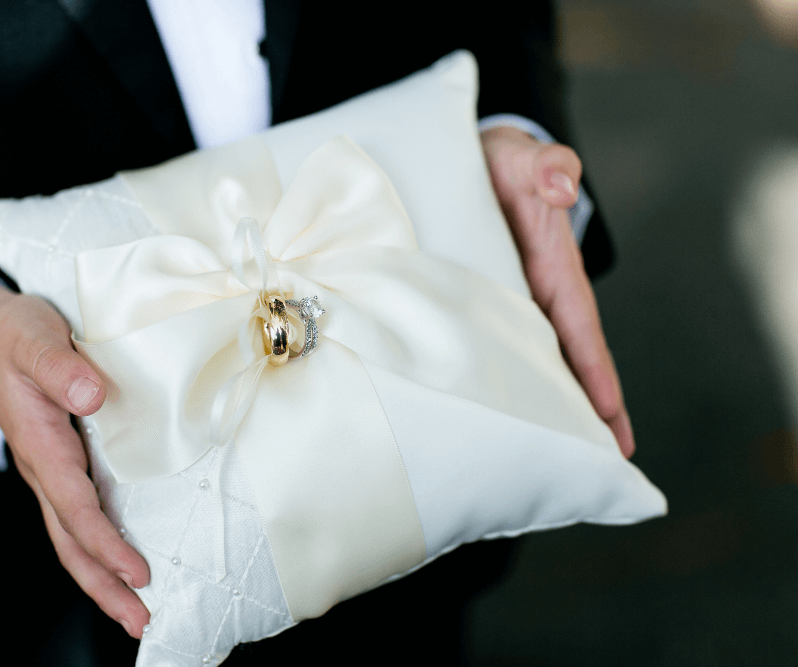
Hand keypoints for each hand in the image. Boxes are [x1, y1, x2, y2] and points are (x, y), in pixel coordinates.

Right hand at [0, 280, 151, 635]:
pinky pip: (77, 516)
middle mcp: (43, 467)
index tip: (138, 573)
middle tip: (141, 622)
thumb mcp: (36, 339)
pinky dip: (99, 547)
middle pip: (71, 542)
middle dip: (104, 586)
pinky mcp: (59, 463)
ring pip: (72, 536)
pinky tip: (119, 561)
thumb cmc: (15, 334)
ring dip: (102, 576)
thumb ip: (61, 367)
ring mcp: (49, 470)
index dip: (107, 544)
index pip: (76, 507)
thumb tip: (92, 395)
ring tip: (135, 611)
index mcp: (40, 444)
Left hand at [480, 126, 634, 457]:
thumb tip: (562, 182)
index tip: (612, 428)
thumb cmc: (501, 161)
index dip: (596, 380)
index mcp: (551, 269)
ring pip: (531, 362)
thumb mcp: (520, 156)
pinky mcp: (481, 302)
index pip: (580, 333)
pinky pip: (495, 346)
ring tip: (548, 457)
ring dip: (544, 406)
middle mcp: (535, 293)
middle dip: (583, 413)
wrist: (469, 160)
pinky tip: (494, 413)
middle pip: (564, 362)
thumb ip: (544, 163)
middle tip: (598, 466)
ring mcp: (509, 301)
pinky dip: (503, 380)